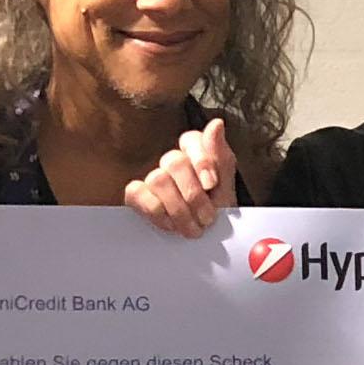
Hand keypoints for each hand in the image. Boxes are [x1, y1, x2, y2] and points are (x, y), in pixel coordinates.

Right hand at [124, 118, 239, 237]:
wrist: (206, 241)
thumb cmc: (217, 212)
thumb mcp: (227, 187)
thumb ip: (221, 157)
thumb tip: (216, 123)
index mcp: (196, 153)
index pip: (191, 140)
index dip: (200, 161)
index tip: (210, 184)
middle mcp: (173, 162)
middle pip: (174, 162)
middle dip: (193, 195)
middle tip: (206, 218)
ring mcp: (154, 177)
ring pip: (158, 180)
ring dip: (178, 210)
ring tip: (192, 228)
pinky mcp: (137, 195)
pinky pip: (136, 193)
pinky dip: (156, 212)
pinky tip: (170, 224)